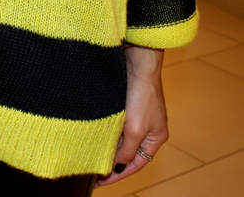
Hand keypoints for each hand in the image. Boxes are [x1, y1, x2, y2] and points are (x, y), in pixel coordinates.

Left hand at [96, 46, 167, 186]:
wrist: (137, 63)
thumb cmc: (142, 94)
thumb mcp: (135, 129)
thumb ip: (127, 149)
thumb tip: (117, 165)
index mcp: (155, 138)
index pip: (136, 164)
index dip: (119, 174)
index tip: (102, 181)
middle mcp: (147, 128)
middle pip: (128, 152)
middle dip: (112, 161)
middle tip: (93, 169)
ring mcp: (137, 115)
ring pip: (120, 137)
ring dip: (107, 145)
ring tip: (90, 153)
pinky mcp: (126, 103)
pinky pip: (115, 123)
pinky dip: (105, 130)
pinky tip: (93, 132)